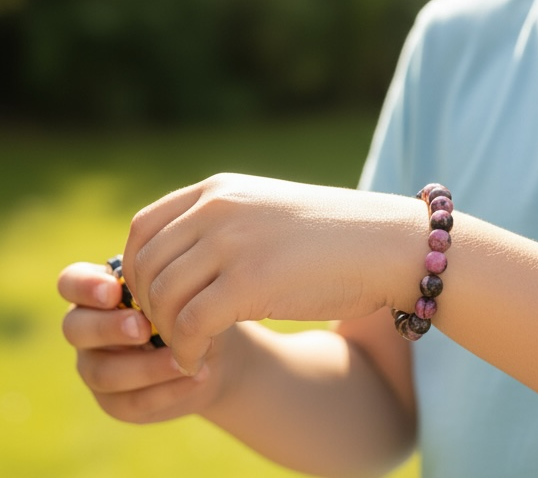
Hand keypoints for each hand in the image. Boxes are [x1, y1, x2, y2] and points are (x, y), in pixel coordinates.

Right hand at [58, 261, 217, 422]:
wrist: (213, 351)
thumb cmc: (195, 302)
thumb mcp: (186, 284)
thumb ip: (169, 274)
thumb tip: (169, 260)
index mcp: (99, 292)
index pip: (71, 282)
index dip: (84, 287)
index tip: (114, 291)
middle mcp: (89, 329)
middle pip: (75, 329)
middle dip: (108, 328)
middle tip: (143, 328)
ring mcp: (97, 366)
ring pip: (102, 372)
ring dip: (145, 366)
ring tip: (183, 358)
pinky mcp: (115, 402)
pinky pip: (130, 401)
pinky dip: (166, 390)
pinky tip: (197, 376)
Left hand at [121, 174, 420, 375]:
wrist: (387, 244)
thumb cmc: (333, 236)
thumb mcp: (266, 213)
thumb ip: (222, 224)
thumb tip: (175, 261)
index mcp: (221, 189)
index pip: (144, 228)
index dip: (136, 271)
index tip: (155, 302)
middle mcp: (219, 207)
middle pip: (146, 266)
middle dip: (147, 310)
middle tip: (170, 336)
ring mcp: (233, 242)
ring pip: (160, 298)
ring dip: (165, 335)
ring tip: (189, 351)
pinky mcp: (249, 281)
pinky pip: (188, 325)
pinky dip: (186, 351)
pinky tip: (203, 360)